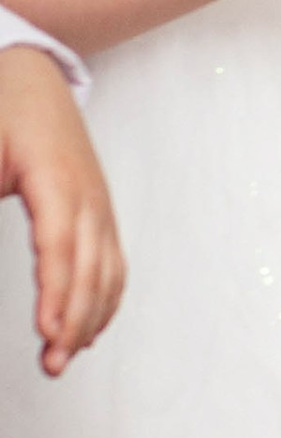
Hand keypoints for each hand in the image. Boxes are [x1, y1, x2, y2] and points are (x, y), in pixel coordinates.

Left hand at [0, 49, 123, 375]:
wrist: (33, 73)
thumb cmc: (4, 105)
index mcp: (57, 177)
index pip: (60, 245)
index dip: (57, 292)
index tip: (47, 331)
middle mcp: (87, 194)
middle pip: (91, 267)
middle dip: (75, 319)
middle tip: (52, 364)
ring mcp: (99, 202)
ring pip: (108, 270)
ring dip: (91, 317)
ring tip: (64, 357)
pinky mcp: (99, 210)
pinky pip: (113, 261)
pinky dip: (106, 298)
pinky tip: (89, 328)